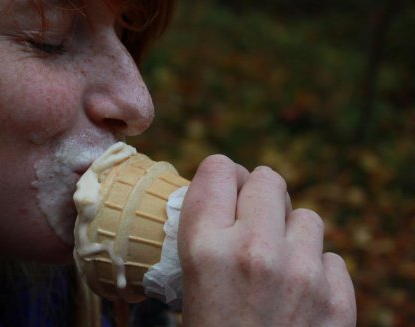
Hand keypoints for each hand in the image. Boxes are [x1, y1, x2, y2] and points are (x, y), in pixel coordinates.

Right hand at [178, 155, 355, 325]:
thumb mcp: (190, 281)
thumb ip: (205, 232)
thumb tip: (229, 192)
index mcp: (206, 248)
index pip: (218, 169)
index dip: (221, 178)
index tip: (223, 192)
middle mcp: (255, 253)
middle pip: (267, 179)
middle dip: (258, 197)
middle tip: (251, 224)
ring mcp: (302, 275)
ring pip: (306, 217)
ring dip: (291, 234)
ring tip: (275, 264)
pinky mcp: (337, 299)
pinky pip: (331, 259)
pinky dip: (315, 272)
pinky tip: (298, 295)